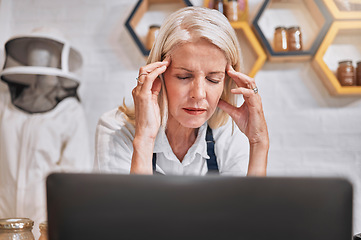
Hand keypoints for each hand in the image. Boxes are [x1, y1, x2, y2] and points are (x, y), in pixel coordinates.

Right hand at [130, 57, 169, 173]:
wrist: (146, 132)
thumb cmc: (151, 120)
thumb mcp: (155, 102)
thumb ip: (156, 91)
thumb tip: (160, 80)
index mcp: (140, 91)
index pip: (146, 74)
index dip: (156, 67)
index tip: (167, 64)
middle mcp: (137, 90)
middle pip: (143, 69)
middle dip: (156, 63)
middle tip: (168, 60)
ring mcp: (139, 92)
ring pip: (144, 71)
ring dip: (157, 65)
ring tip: (167, 62)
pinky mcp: (143, 95)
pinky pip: (149, 78)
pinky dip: (156, 71)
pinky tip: (164, 68)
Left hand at [218, 64, 267, 145]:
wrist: (255, 135)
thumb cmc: (248, 124)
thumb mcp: (233, 113)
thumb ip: (226, 106)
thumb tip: (217, 101)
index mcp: (249, 96)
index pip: (242, 82)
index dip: (235, 75)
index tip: (225, 70)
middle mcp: (253, 96)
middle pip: (247, 79)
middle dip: (237, 72)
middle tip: (227, 67)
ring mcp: (256, 99)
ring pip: (250, 82)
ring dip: (240, 77)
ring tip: (231, 73)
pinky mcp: (256, 104)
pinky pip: (249, 94)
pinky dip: (241, 90)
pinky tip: (233, 90)